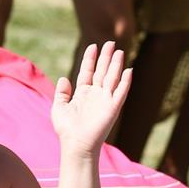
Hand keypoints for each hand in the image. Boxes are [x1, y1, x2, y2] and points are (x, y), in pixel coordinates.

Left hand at [51, 42, 131, 156]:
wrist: (76, 145)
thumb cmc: (66, 129)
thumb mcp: (59, 107)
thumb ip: (62, 92)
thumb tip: (64, 78)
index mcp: (83, 93)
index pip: (88, 71)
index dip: (90, 59)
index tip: (93, 45)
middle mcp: (95, 95)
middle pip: (102, 71)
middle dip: (106, 57)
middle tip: (110, 42)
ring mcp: (105, 100)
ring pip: (112, 77)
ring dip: (116, 65)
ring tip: (119, 51)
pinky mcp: (113, 108)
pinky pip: (121, 92)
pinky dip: (125, 82)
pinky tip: (129, 70)